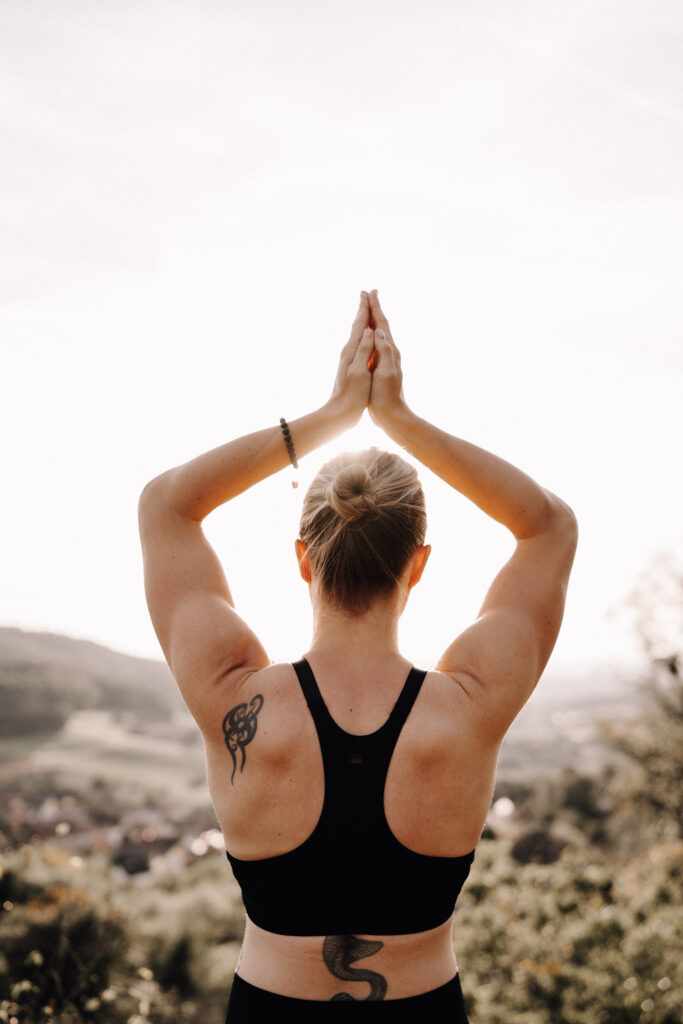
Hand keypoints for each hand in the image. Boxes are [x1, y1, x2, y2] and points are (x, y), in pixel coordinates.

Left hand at [327, 292, 374, 427]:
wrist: (340, 413)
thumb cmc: (352, 395)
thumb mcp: (359, 372)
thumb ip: (364, 350)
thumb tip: (370, 330)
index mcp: (352, 351)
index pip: (360, 324)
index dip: (365, 307)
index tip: (368, 292)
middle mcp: (349, 352)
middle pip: (358, 325)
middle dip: (364, 309)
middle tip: (367, 293)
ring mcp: (350, 359)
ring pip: (359, 334)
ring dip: (364, 320)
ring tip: (368, 310)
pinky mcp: (353, 367)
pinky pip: (361, 344)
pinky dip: (365, 335)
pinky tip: (367, 338)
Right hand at [367, 290, 408, 429]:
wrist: (392, 415)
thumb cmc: (386, 397)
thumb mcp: (385, 373)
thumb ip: (384, 352)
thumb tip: (379, 332)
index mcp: (390, 351)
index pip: (382, 324)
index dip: (375, 307)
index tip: (370, 292)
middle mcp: (390, 352)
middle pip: (381, 325)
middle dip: (374, 308)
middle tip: (368, 293)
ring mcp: (386, 360)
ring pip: (379, 333)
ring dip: (373, 319)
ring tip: (368, 308)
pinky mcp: (381, 367)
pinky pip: (375, 344)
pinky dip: (371, 335)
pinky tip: (368, 337)